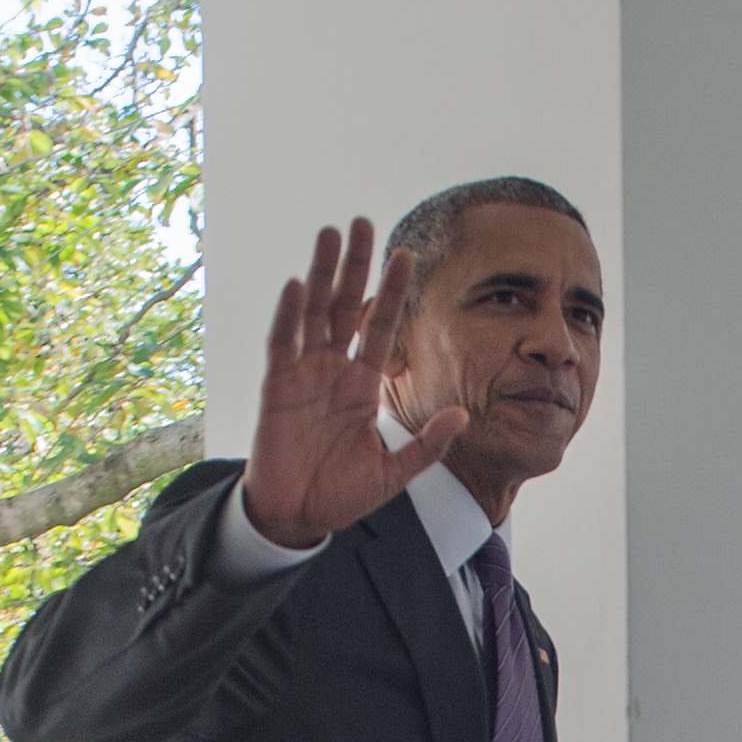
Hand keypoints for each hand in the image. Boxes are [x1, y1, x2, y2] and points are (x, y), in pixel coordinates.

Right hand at [239, 218, 467, 548]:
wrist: (298, 518)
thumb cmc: (342, 494)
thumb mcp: (394, 472)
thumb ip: (428, 445)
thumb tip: (464, 414)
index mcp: (364, 385)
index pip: (380, 326)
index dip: (392, 291)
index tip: (405, 255)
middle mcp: (334, 371)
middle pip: (346, 305)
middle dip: (356, 265)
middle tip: (364, 223)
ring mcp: (304, 375)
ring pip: (314, 312)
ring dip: (322, 274)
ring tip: (330, 234)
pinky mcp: (277, 388)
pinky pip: (283, 345)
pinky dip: (290, 316)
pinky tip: (300, 285)